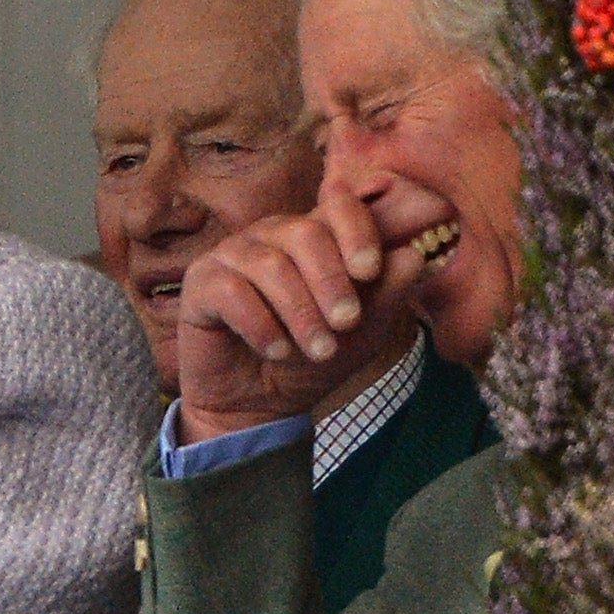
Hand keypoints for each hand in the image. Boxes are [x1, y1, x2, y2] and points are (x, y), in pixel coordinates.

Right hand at [174, 174, 451, 439]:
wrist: (256, 405)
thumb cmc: (309, 360)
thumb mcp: (361, 333)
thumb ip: (388, 294)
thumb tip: (414, 256)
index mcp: (313, 237)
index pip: (338, 208)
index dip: (357, 231)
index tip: (371, 270)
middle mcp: (271, 236)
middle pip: (305, 233)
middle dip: (331, 280)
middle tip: (346, 322)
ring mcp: (231, 256)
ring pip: (270, 265)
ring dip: (300, 312)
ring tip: (318, 351)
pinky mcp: (200, 285)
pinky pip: (231, 292)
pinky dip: (260, 325)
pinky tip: (277, 351)